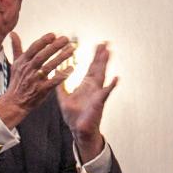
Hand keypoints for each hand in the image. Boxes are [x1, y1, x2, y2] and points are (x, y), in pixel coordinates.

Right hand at [0, 33, 74, 127]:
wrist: (15, 102)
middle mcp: (28, 69)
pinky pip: (54, 82)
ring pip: (49, 67)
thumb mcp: (15, 64)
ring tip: (71, 50)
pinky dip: (62, 75)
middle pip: (42, 56)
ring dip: (61, 58)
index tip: (53, 34)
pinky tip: (71, 69)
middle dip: (54, 46)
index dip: (43, 41)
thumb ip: (16, 48)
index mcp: (23, 62)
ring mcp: (35, 80)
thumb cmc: (17, 81)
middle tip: (66, 39)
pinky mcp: (41, 90)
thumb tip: (12, 33)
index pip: (33, 48)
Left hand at [57, 41, 117, 158]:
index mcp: (86, 85)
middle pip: (98, 68)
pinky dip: (111, 86)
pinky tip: (116, 78)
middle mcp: (93, 87)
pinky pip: (106, 93)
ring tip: (109, 52)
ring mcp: (97, 94)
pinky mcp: (99, 102)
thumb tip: (56, 73)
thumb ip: (60, 85)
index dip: (94, 56)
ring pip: (102, 76)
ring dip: (105, 64)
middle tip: (105, 42)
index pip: (91, 67)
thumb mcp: (63, 97)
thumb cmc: (73, 115)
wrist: (78, 129)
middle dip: (101, 55)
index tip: (98, 45)